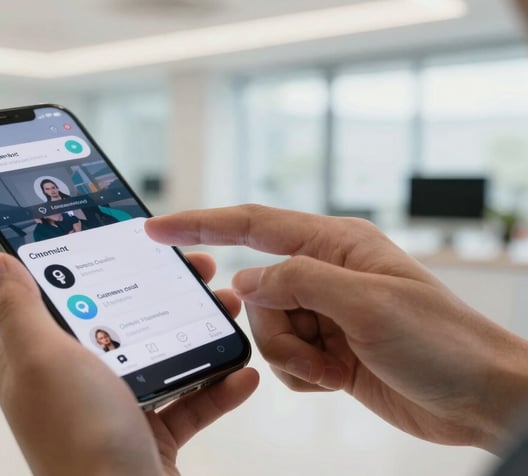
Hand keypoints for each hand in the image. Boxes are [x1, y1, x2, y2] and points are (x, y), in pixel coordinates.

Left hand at [0, 252, 258, 475]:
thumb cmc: (79, 439)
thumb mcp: (42, 360)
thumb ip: (19, 309)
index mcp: (36, 362)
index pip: (61, 296)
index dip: (97, 264)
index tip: (136, 240)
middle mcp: (70, 385)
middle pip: (119, 321)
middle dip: (164, 293)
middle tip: (200, 270)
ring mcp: (111, 411)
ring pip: (158, 356)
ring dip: (198, 332)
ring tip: (229, 309)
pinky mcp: (147, 437)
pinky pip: (187, 404)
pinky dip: (216, 388)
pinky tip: (242, 372)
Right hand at [146, 205, 527, 452]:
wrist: (479, 398)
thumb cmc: (443, 342)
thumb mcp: (367, 303)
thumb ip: (298, 282)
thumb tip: (245, 283)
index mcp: (336, 244)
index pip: (253, 225)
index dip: (201, 224)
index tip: (158, 229)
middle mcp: (326, 274)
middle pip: (257, 293)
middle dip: (277, 330)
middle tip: (318, 346)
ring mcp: (325, 313)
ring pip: (266, 331)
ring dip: (294, 358)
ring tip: (338, 366)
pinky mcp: (326, 349)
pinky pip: (283, 361)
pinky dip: (303, 375)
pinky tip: (340, 377)